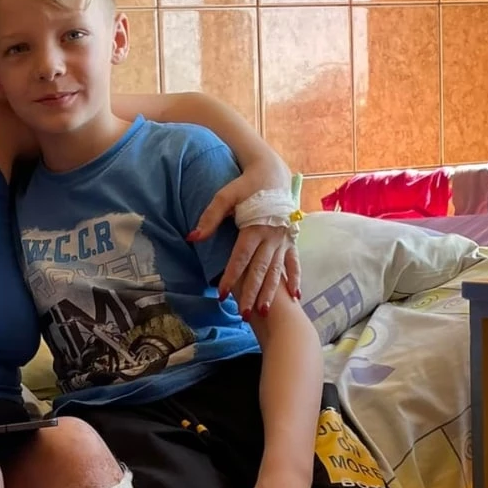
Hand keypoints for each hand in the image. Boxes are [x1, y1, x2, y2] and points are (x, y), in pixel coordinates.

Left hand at [189, 166, 301, 310]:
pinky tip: (295, 296)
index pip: (240, 258)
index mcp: (254, 227)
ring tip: (262, 311)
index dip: (230, 276)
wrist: (272, 173)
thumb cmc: (245, 185)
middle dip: (251, 293)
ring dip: (271, 292)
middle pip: (259, 269)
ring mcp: (283, 239)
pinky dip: (295, 278)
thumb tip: (192, 237)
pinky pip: (294, 262)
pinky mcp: (291, 239)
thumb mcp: (225, 196)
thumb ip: (210, 218)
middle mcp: (271, 236)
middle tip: (244, 314)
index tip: (221, 295)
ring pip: (277, 270)